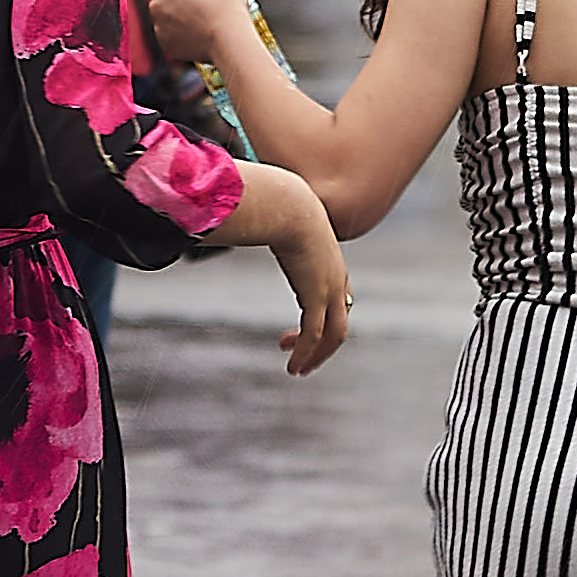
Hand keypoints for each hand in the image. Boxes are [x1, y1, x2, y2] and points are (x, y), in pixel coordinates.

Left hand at [135, 0, 254, 66]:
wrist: (228, 39)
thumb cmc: (225, 4)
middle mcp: (157, 3)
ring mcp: (160, 26)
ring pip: (167, 15)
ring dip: (180, 13)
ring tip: (204, 14)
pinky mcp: (167, 45)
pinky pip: (172, 34)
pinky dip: (183, 32)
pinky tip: (201, 30)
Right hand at [261, 184, 349, 375]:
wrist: (290, 205)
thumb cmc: (279, 208)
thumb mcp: (279, 223)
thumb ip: (266, 228)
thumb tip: (237, 219)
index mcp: (331, 265)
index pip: (338, 300)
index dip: (323, 318)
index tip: (299, 329)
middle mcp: (337, 280)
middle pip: (340, 323)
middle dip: (322, 346)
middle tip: (302, 359)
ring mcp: (331, 289)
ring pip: (333, 335)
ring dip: (316, 356)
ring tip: (297, 370)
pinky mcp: (318, 297)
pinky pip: (314, 335)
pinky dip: (304, 353)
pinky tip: (292, 367)